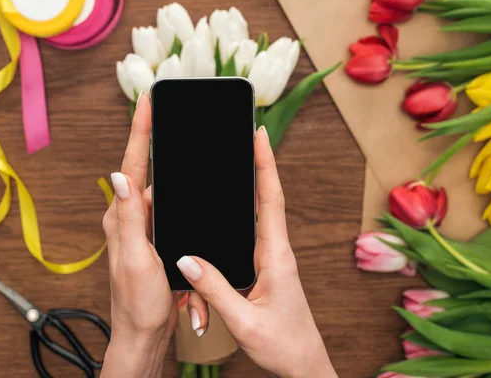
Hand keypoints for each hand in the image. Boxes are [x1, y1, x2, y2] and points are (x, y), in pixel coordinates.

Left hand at [100, 93, 176, 377]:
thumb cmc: (140, 303)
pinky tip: (182, 191)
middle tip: (164, 110)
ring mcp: (141, 229)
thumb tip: (119, 176)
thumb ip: (129, 217)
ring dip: (168, 173)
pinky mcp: (153, 239)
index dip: (140, 132)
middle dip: (154, 140)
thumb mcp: (136, 258)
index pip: (132, 166)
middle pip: (144, 170)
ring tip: (172, 144)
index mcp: (122, 219)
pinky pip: (166, 211)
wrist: (144, 334)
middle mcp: (128, 219)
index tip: (147, 102)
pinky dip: (176, 201)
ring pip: (159, 192)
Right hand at [179, 127, 337, 377]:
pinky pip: (254, 234)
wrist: (304, 365)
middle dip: (259, 164)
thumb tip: (186, 259)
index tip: (259, 134)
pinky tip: (235, 209)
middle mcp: (277, 252)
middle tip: (247, 136)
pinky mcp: (268, 269)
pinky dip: (246, 213)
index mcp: (276, 257)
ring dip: (254, 187)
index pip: (270, 201)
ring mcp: (274, 259)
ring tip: (241, 161)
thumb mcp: (243, 320)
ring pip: (261, 216)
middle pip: (268, 199)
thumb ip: (214, 289)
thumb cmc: (283, 346)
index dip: (265, 165)